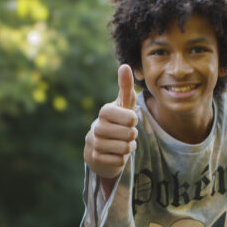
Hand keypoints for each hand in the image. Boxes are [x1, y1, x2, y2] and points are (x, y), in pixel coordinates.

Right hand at [84, 64, 138, 178]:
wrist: (101, 147)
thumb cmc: (117, 122)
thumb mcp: (123, 105)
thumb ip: (125, 86)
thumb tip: (125, 65)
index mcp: (104, 112)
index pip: (127, 116)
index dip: (132, 120)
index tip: (130, 120)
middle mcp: (96, 126)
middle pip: (128, 134)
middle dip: (132, 135)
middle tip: (127, 133)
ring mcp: (94, 143)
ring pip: (123, 148)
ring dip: (128, 147)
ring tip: (123, 143)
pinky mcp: (95, 158)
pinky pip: (118, 161)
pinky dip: (121, 159)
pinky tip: (116, 154)